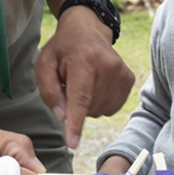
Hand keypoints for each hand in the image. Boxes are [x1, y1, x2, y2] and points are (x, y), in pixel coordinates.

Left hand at [35, 7, 134, 148]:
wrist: (88, 31)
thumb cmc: (62, 50)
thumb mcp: (44, 64)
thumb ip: (49, 92)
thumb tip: (63, 118)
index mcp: (84, 59)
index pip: (80, 98)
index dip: (76, 123)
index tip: (73, 143)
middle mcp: (108, 65)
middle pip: (89, 108)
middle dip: (76, 105)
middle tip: (71, 83)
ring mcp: (122, 72)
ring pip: (101, 111)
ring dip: (88, 105)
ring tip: (84, 83)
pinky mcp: (129, 79)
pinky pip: (112, 108)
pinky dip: (100, 103)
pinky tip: (96, 86)